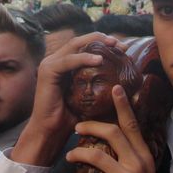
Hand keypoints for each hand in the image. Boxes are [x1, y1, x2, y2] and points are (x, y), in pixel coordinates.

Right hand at [11, 32, 123, 166]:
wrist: (51, 133)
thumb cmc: (71, 119)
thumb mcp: (89, 98)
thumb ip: (100, 87)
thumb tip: (124, 84)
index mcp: (65, 64)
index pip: (85, 45)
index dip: (104, 43)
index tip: (123, 48)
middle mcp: (56, 60)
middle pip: (80, 41)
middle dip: (102, 39)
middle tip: (120, 44)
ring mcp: (50, 64)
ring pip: (74, 45)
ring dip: (95, 43)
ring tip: (112, 45)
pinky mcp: (47, 71)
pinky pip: (68, 60)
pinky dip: (84, 58)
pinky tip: (99, 59)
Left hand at [63, 85, 172, 172]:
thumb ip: (131, 155)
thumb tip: (115, 137)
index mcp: (143, 156)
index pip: (132, 126)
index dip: (123, 106)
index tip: (115, 87)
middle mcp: (137, 165)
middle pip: (113, 133)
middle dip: (91, 126)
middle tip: (77, 126)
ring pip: (96, 156)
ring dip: (78, 153)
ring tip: (70, 156)